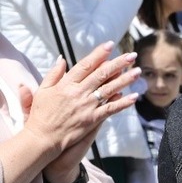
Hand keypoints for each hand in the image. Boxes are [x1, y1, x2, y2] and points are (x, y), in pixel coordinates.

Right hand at [24, 43, 138, 159]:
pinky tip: (135, 96)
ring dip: (125, 80)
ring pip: (109, 89)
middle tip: (132, 55)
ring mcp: (87, 106)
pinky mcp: (92, 119)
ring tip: (138, 71)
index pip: (86, 65)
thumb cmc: (41, 114)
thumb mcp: (43, 90)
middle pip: (102, 74)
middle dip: (118, 63)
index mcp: (66, 84)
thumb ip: (53, 74)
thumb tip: (62, 59)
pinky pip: (111, 109)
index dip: (99, 54)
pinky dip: (123, 102)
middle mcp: (78, 93)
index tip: (110, 45)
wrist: (43, 137)